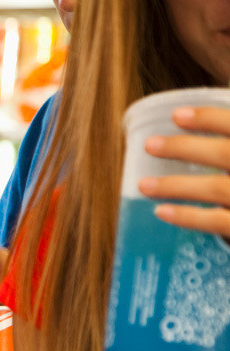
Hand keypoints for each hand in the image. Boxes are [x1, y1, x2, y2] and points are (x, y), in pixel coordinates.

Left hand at [141, 106, 229, 235]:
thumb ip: (227, 148)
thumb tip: (214, 125)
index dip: (210, 118)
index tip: (176, 115)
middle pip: (225, 154)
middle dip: (185, 148)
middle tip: (149, 145)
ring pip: (216, 188)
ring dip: (176, 186)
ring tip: (143, 185)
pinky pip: (218, 221)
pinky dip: (188, 217)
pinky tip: (161, 212)